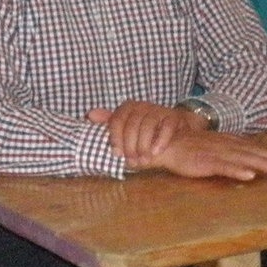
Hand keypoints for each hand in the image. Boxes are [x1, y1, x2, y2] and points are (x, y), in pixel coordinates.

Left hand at [87, 100, 202, 166]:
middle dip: (130, 144)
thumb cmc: (148, 133)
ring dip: (144, 144)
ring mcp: (159, 110)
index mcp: (129, 108)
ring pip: (148, 124)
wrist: (176, 131)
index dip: (115, 137)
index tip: (116, 153)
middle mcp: (143, 106)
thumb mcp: (128, 129)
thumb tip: (89, 115)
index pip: (117, 119)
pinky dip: (160, 140)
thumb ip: (111, 122)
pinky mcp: (174, 117)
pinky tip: (156, 152)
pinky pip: (166, 126)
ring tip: (144, 159)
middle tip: (132, 161)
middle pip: (132, 123)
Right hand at [139, 129, 266, 180]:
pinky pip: (223, 167)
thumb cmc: (184, 147)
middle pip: (252, 152)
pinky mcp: (203, 163)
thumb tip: (242, 160)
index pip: (252, 147)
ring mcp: (214, 153)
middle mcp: (223, 145)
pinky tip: (249, 176)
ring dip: (261, 164)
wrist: (161, 142)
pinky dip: (236, 171)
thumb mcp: (209, 146)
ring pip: (242, 159)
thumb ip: (224, 151)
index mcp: (225, 141)